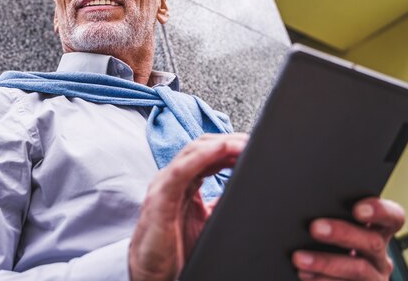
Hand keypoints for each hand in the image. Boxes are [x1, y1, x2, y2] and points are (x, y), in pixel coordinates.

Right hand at [129, 133, 247, 280]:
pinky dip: (202, 156)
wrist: (153, 274)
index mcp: (185, 182)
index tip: (254, 146)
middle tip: (254, 142)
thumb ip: (222, 204)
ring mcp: (165, 184)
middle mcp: (174, 178)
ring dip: (220, 144)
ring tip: (243, 143)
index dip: (231, 146)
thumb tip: (248, 193)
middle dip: (229, 141)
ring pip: (192, 152)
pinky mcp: (160, 197)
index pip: (208, 153)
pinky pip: (181, 170)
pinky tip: (221, 149)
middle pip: (202, 146)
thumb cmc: (175, 249)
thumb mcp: (208, 222)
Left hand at [292, 197, 405, 279]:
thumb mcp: (337, 235)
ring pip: (359, 269)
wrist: (333, 279)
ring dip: (326, 262)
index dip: (380, 212)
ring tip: (299, 258)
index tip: (357, 210)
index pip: (393, 218)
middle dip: (342, 234)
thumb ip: (332, 221)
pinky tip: (305, 275)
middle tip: (315, 228)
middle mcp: (380, 256)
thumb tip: (310, 213)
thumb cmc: (330, 250)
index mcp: (378, 233)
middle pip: (373, 242)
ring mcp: (375, 278)